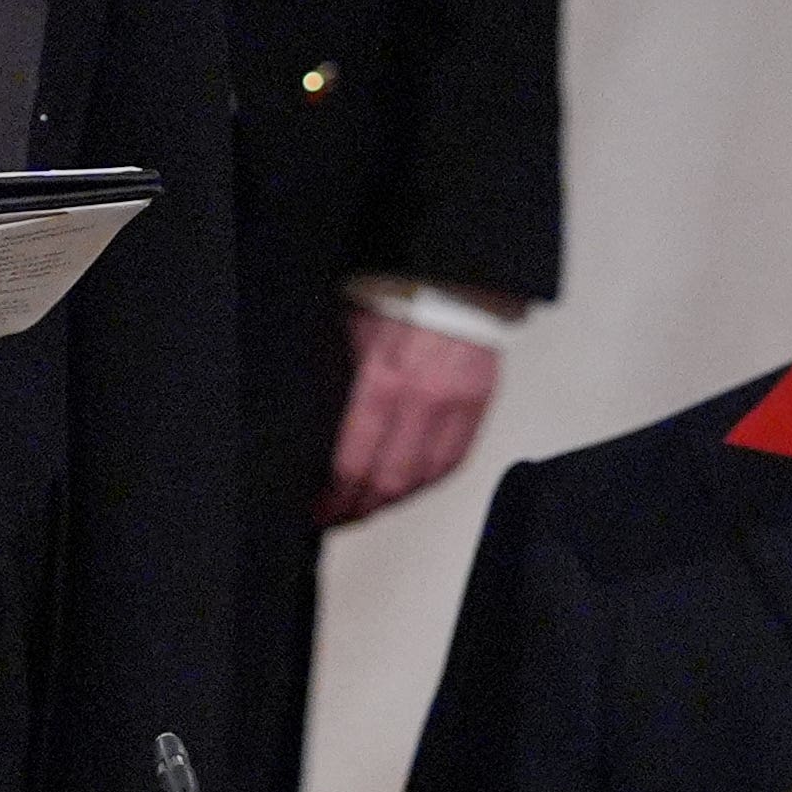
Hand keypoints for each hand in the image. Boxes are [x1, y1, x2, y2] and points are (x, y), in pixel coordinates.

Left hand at [322, 307, 504, 523]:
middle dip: (357, 508)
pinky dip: (426, 483)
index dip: (333, 497)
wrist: (455, 274)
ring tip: (366, 508)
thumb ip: (336, 384)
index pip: (353, 463)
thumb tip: (311, 432)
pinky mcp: (480, 404)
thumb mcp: (349, 332)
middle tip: (336, 517)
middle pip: (388, 481)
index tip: (316, 509)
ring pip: (423, 479)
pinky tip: (405, 490)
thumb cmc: (396, 295)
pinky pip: (453, 461)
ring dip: (391, 502)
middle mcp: (423, 399)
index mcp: (382, 379)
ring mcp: (456, 405)